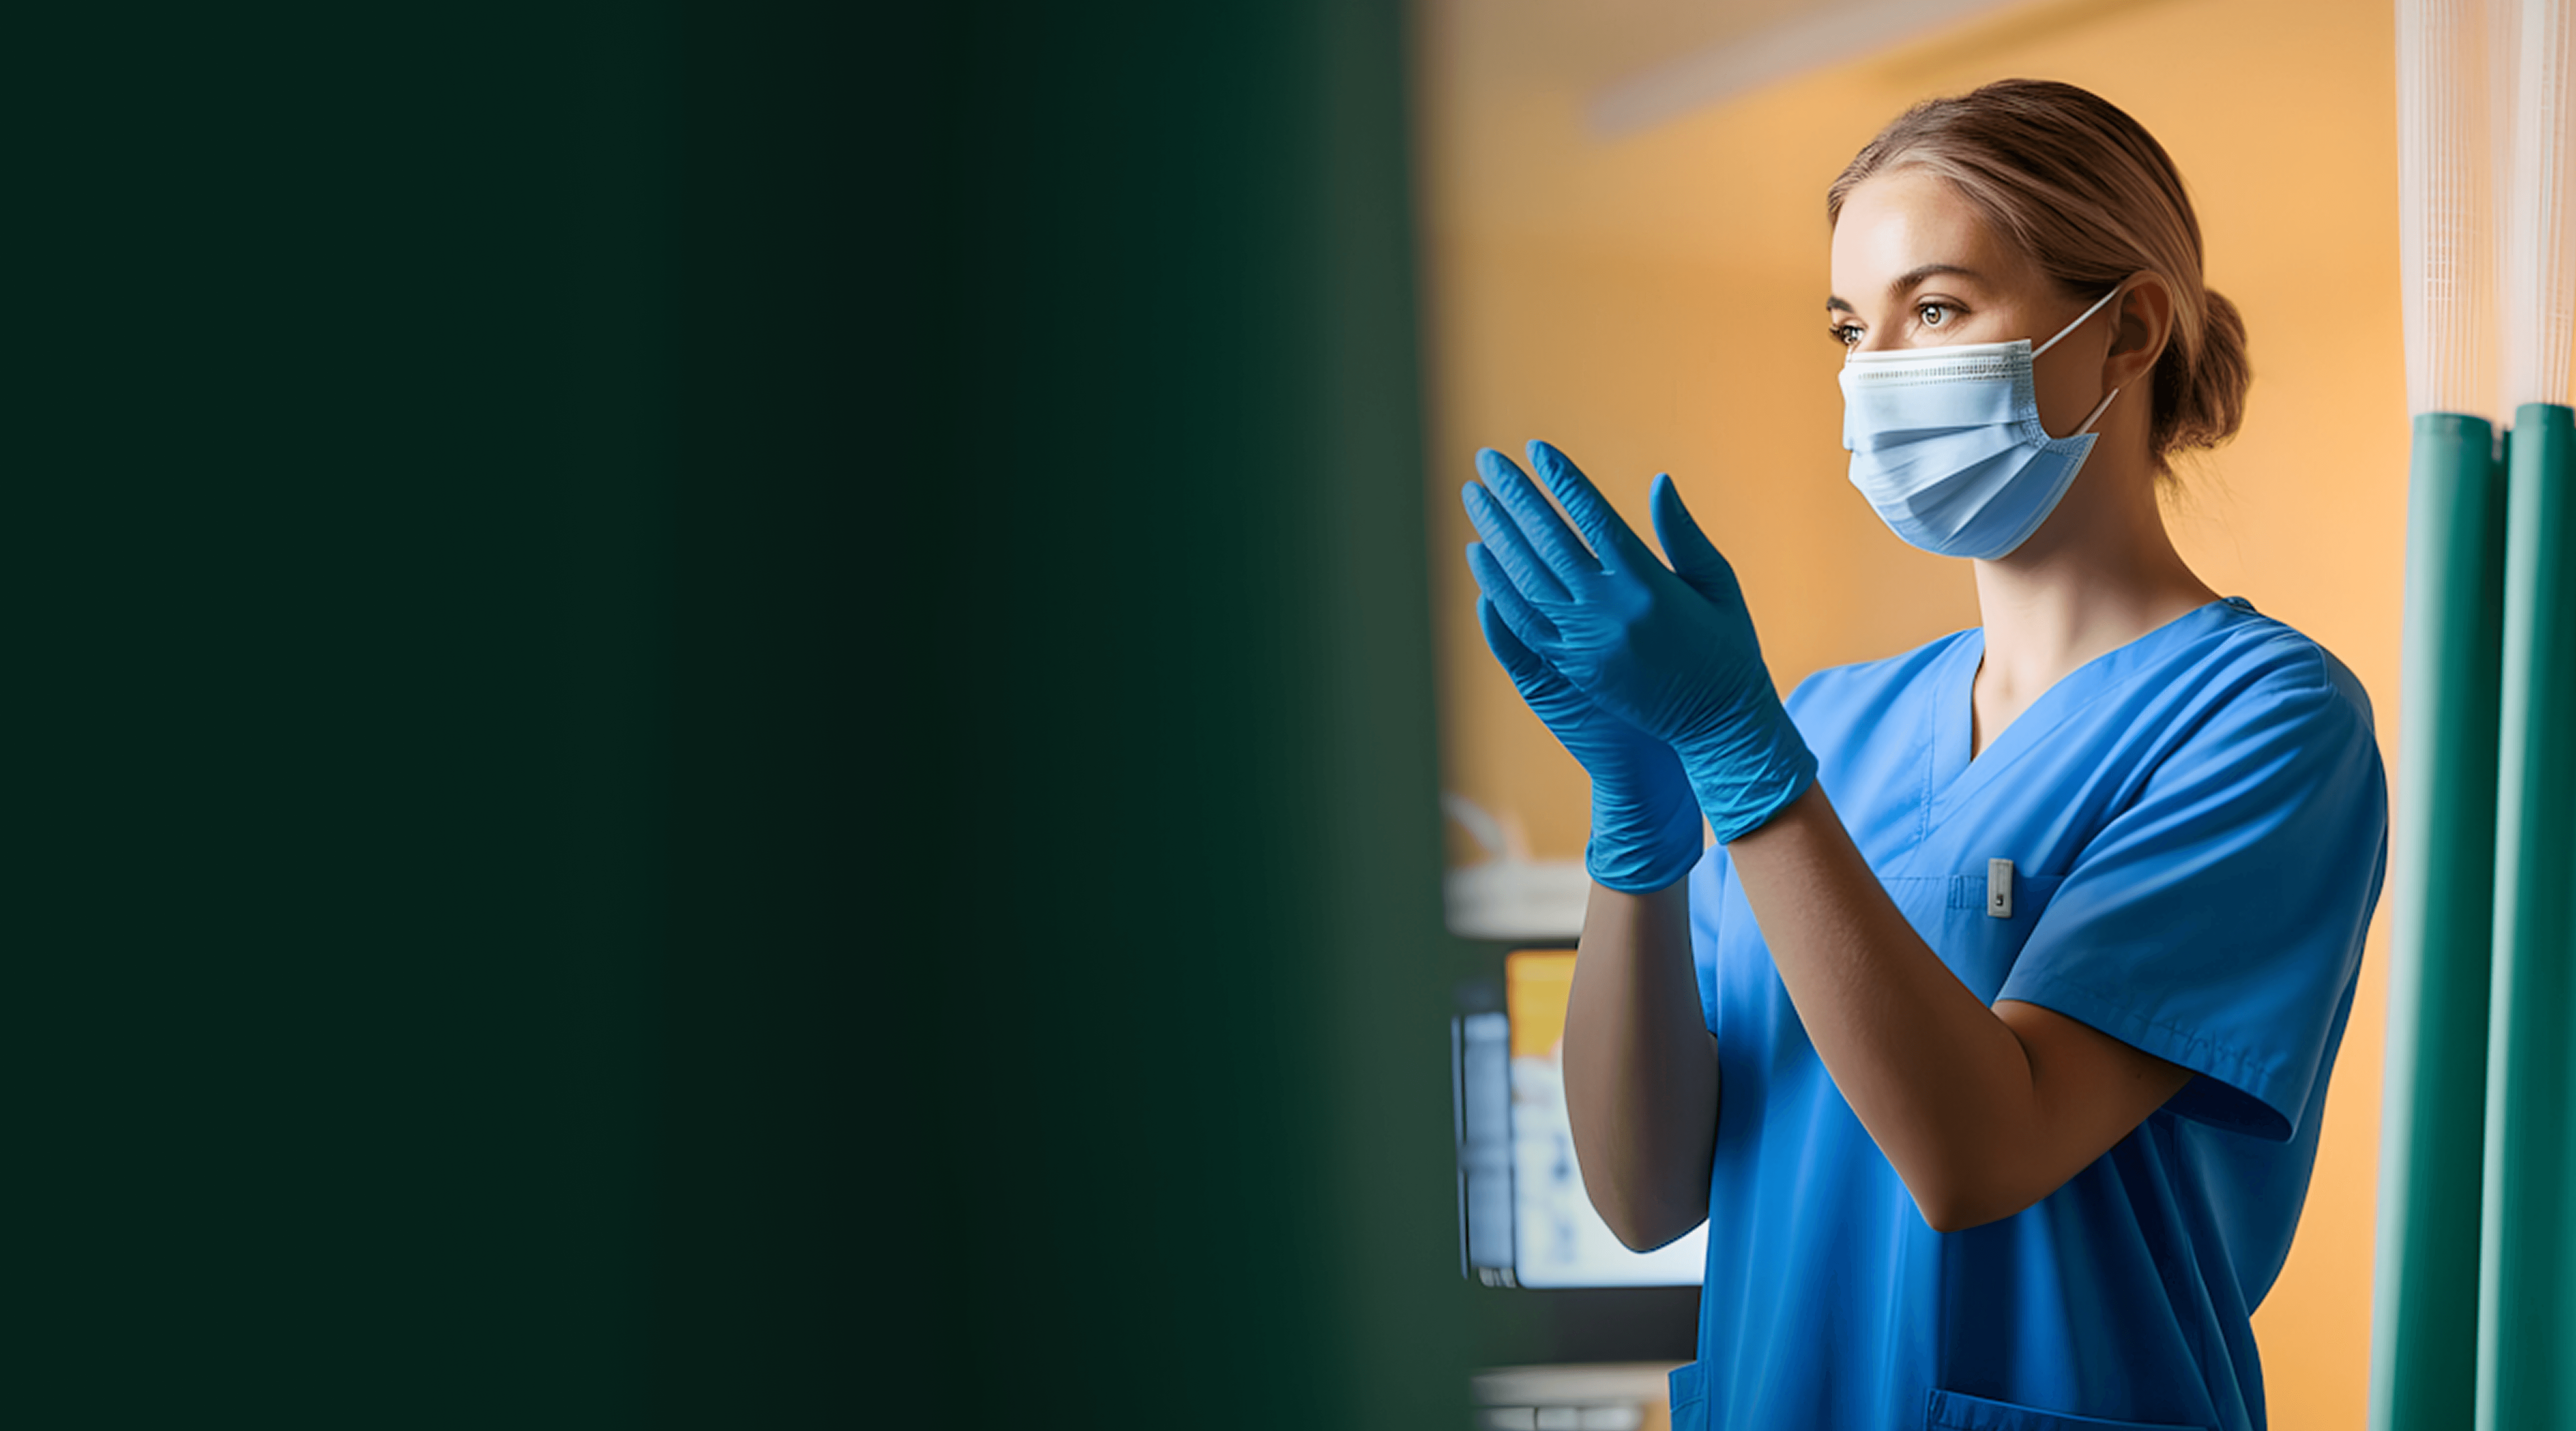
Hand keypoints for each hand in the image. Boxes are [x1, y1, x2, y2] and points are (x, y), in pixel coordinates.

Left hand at [1462, 441, 1814, 843]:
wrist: (1719, 726)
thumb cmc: (1728, 649)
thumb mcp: (1719, 586)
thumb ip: (1684, 534)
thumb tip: (1659, 481)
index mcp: (1650, 584)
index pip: (1593, 518)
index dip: (1562, 480)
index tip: (1536, 449)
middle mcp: (1611, 611)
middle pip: (1549, 541)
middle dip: (1515, 496)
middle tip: (1488, 461)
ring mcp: (1587, 642)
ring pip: (1526, 579)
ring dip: (1497, 533)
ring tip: (1475, 496)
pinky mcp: (1574, 669)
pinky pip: (1523, 622)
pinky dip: (1498, 586)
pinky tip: (1480, 556)